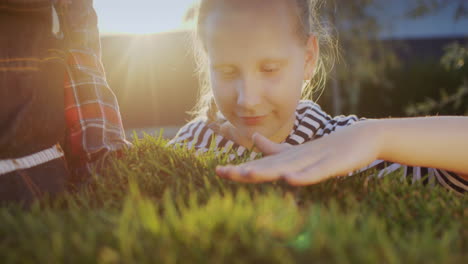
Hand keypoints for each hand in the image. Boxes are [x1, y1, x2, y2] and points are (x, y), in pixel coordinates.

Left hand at [216, 121, 382, 185]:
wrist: (361, 137)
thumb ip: (276, 149)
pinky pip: (316, 172)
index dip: (241, 169)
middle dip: (246, 170)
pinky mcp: (332, 164)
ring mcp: (314, 159)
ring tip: (247, 174)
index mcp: (289, 158)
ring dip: (267, 171)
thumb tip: (254, 139)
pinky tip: (290, 179)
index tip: (218, 171)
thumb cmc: (327, 147)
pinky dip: (303, 176)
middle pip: (269, 166)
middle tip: (222, 172)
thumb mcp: (299, 152)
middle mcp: (297, 158)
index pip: (261, 166)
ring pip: (288, 167)